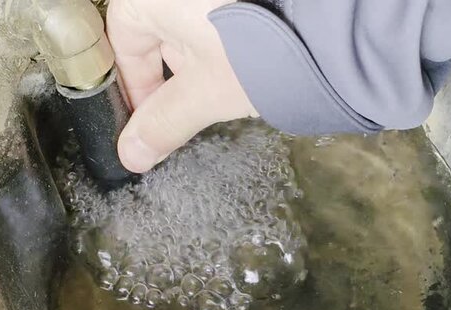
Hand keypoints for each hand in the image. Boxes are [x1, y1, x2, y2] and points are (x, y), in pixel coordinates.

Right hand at [107, 0, 258, 172]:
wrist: (326, 29)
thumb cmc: (256, 50)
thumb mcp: (204, 95)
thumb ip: (163, 124)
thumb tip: (131, 155)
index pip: (124, 40)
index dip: (134, 85)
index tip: (148, 120)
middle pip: (160, 33)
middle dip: (174, 77)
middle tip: (193, 108)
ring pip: (195, 28)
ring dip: (205, 63)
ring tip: (230, 86)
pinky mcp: (247, 1)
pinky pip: (222, 21)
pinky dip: (229, 45)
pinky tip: (248, 65)